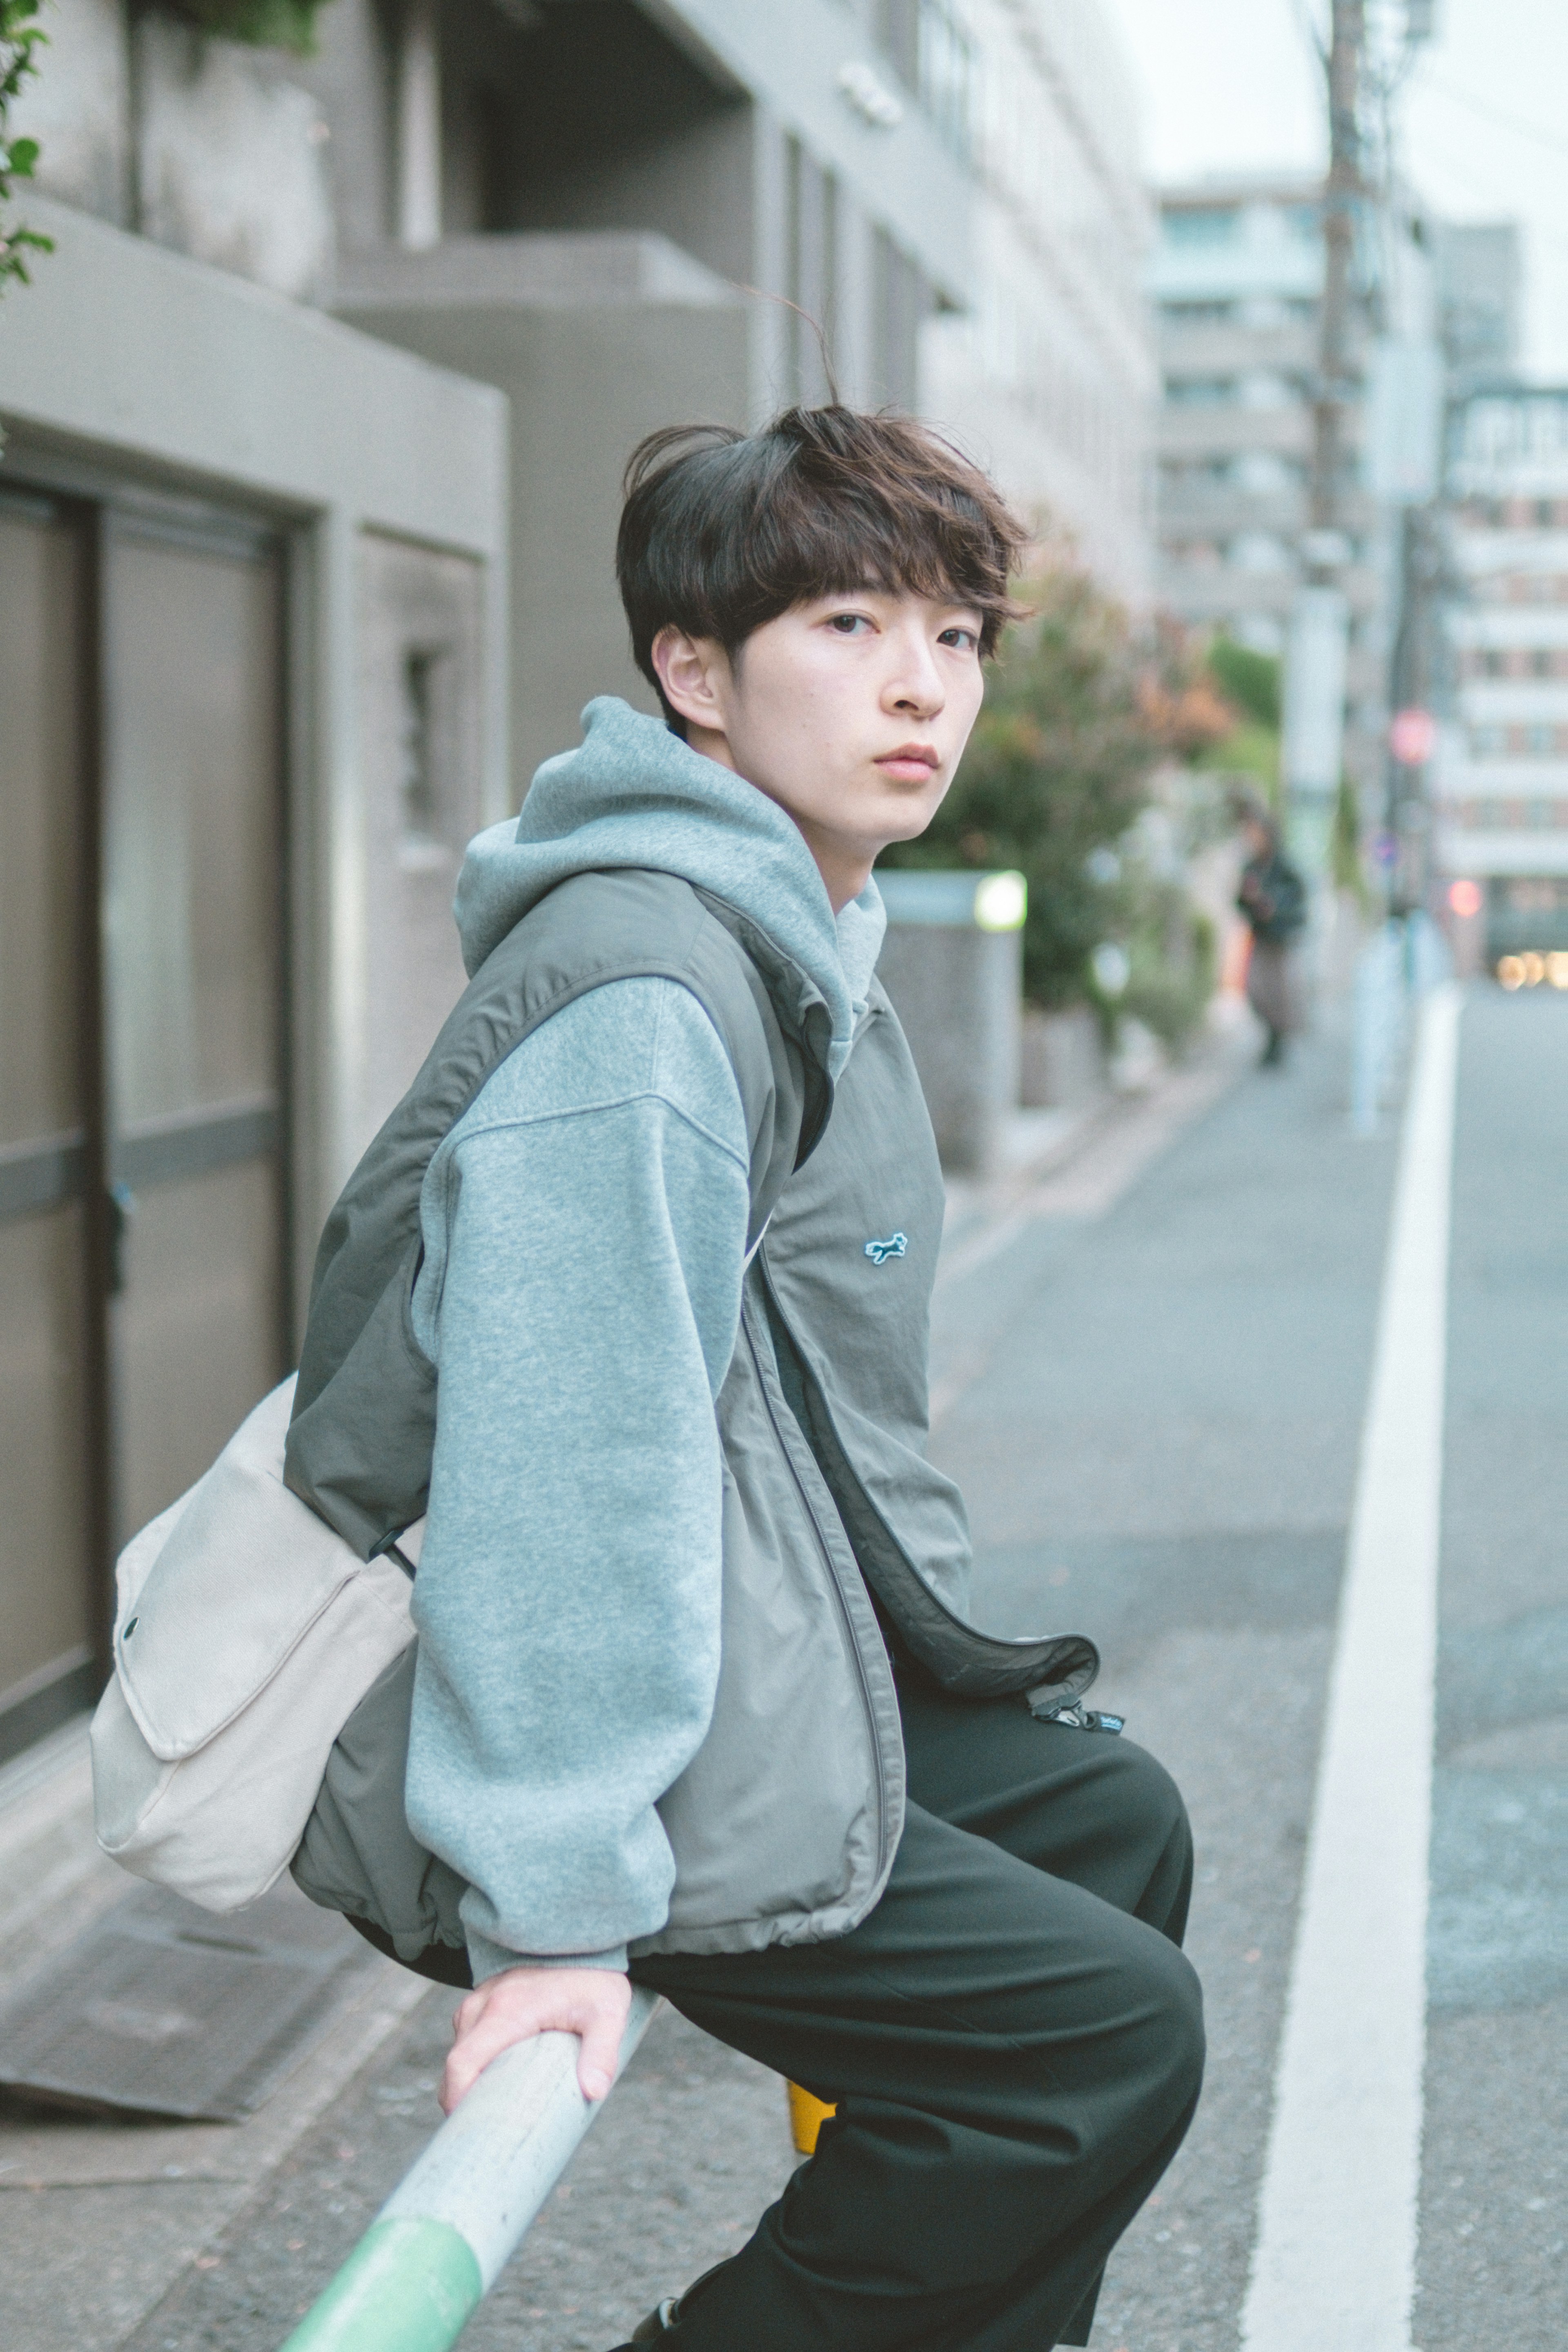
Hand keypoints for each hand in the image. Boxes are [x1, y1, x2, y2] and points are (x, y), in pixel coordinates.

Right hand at [440, 1965, 631, 2113]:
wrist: (583, 1934)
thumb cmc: (594, 1976)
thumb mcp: (606, 2013)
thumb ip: (601, 2053)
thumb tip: (594, 2092)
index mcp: (507, 2011)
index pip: (462, 2063)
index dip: (456, 2100)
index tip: (468, 2129)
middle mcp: (484, 2004)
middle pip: (456, 2063)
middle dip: (463, 2099)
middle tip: (487, 2132)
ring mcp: (480, 1999)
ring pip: (461, 2050)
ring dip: (470, 2079)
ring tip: (497, 2109)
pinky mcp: (485, 1999)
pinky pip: (469, 2037)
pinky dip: (475, 2061)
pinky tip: (498, 2079)